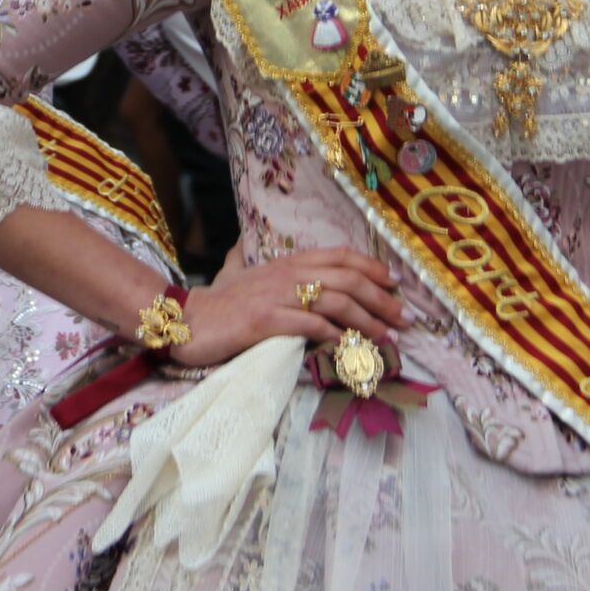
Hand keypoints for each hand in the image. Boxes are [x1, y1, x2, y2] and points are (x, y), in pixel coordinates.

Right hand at [165, 248, 402, 367]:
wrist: (184, 320)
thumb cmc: (215, 301)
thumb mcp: (234, 272)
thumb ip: (244, 258)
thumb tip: (242, 243)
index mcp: (286, 262)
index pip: (340, 256)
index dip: (373, 267)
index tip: (396, 283)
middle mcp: (286, 274)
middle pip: (347, 279)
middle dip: (382, 299)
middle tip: (405, 319)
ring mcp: (276, 296)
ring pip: (336, 302)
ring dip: (369, 320)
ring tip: (388, 337)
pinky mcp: (266, 321)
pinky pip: (311, 326)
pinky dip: (337, 336)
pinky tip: (352, 347)